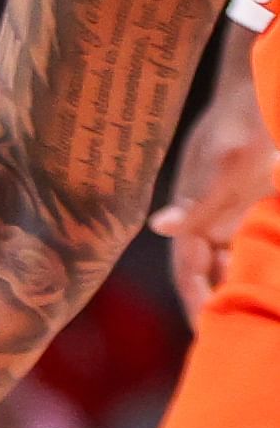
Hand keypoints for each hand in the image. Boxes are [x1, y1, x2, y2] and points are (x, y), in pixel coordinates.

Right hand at [162, 74, 271, 319]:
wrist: (263, 90)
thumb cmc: (242, 124)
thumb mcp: (227, 163)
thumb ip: (198, 200)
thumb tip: (159, 227)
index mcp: (191, 218)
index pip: (188, 273)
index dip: (196, 303)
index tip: (209, 334)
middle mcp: (207, 223)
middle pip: (210, 275)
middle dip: (220, 304)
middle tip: (237, 337)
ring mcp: (230, 216)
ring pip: (233, 264)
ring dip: (244, 286)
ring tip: (260, 317)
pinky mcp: (252, 207)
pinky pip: (254, 247)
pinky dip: (262, 265)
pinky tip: (272, 282)